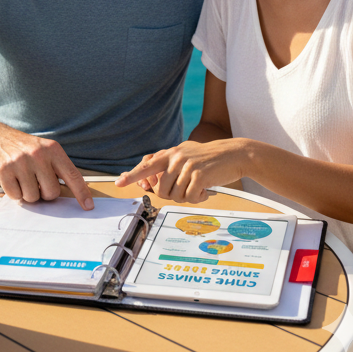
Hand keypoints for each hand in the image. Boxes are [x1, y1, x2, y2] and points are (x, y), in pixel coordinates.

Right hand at [0, 124, 93, 208]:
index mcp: (52, 149)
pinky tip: (11, 179)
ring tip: (22, 178)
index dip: (81, 193)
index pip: (72, 175)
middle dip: (44, 192)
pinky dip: (14, 192)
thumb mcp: (43, 149)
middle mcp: (38, 154)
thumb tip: (72, 192)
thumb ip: (57, 168)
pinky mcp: (4, 171)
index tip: (88, 206)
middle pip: (51, 193)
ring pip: (33, 197)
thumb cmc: (21, 146)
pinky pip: (16, 196)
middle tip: (35, 181)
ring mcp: (20, 163)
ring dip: (27, 193)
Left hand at [115, 139, 249, 203]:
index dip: (132, 175)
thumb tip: (150, 181)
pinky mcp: (199, 177)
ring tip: (196, 188)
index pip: (146, 166)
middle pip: (161, 189)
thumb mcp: (185, 154)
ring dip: (186, 197)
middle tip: (185, 190)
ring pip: (175, 195)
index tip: (119, 182)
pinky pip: (190, 197)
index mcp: (169, 153)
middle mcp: (176, 158)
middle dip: (171, 195)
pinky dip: (197, 198)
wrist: (233, 154)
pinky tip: (205, 190)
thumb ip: (168, 164)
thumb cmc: (208, 158)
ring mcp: (187, 167)